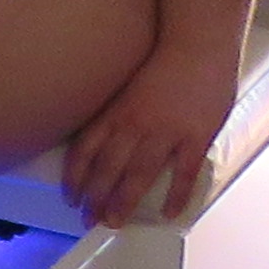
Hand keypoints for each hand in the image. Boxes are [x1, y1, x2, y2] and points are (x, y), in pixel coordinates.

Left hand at [64, 47, 227, 227]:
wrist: (197, 46)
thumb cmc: (161, 63)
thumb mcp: (127, 90)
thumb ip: (117, 115)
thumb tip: (101, 142)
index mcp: (116, 112)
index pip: (85, 150)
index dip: (75, 177)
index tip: (70, 197)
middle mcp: (135, 125)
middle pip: (108, 168)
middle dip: (95, 197)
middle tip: (88, 220)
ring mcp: (166, 132)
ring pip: (139, 175)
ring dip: (124, 202)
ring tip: (114, 223)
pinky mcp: (196, 137)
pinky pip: (184, 173)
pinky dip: (175, 195)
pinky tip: (167, 214)